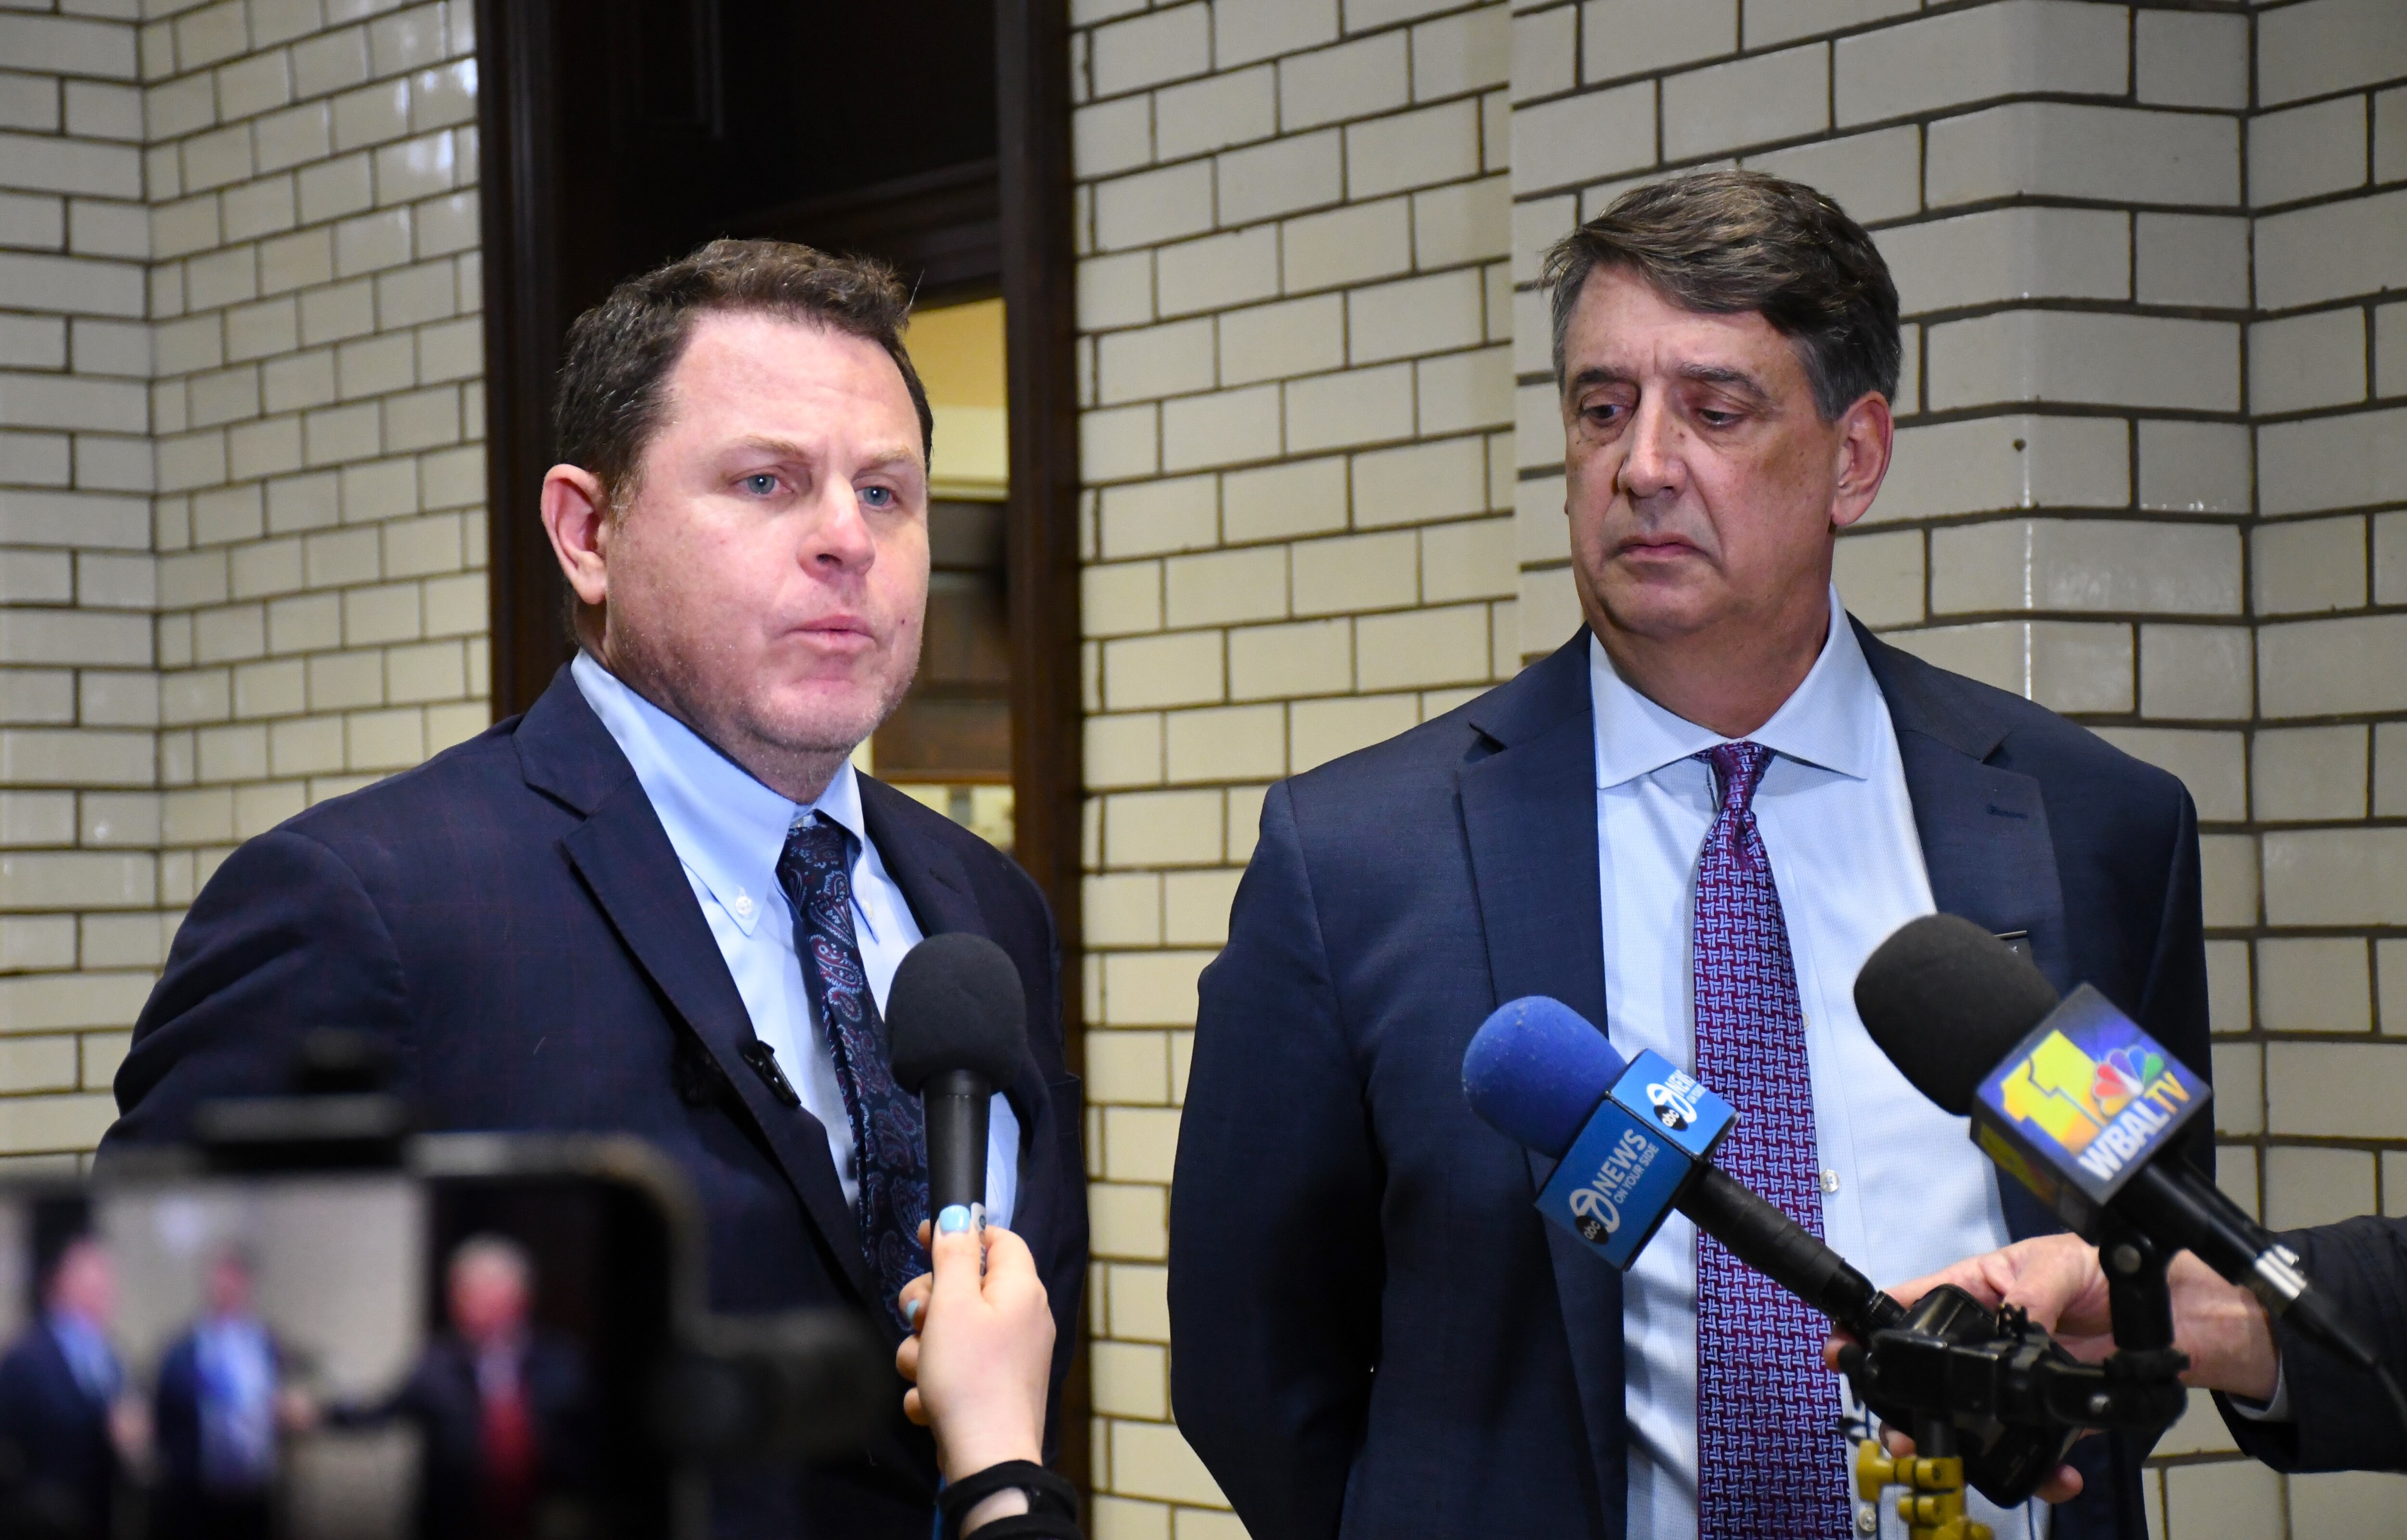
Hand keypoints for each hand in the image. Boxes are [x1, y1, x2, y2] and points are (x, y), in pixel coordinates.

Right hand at [895, 1210, 1055, 1530]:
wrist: (987, 1459)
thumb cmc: (970, 1376)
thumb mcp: (953, 1304)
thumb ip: (953, 1256)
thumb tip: (958, 1216)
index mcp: (1021, 1289)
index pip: (998, 1239)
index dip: (960, 1235)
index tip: (924, 1240)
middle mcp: (1023, 1318)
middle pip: (966, 1287)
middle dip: (929, 1305)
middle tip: (919, 1320)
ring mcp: (1011, 1356)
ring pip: (951, 1333)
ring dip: (924, 1351)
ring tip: (924, 1373)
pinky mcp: (995, 1388)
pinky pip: (955, 1371)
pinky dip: (937, 1384)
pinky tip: (931, 1402)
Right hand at [1821, 1233, 2282, 1504]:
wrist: (2185, 1318)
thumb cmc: (2113, 1270)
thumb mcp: (2062, 1260)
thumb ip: (2030, 1291)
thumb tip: (2012, 1320)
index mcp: (1978, 1288)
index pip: (1912, 1304)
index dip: (1872, 1324)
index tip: (1844, 1346)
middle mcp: (1992, 1336)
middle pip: (1931, 1373)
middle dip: (1905, 1401)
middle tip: (1895, 1421)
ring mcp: (2020, 1379)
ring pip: (1974, 1419)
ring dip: (1960, 1443)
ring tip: (1951, 1455)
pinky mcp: (2057, 1414)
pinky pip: (2035, 1447)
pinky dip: (2042, 1468)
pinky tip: (2054, 1472)